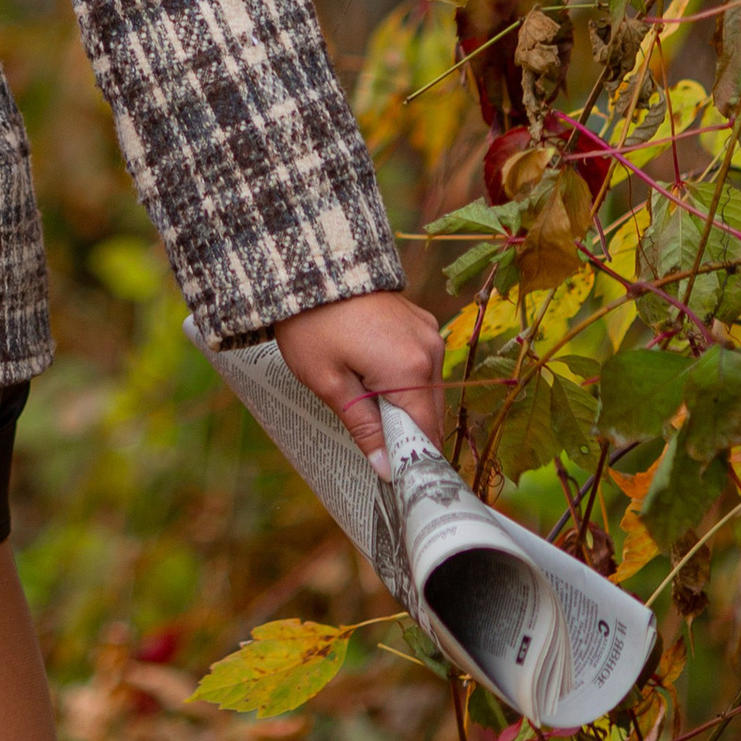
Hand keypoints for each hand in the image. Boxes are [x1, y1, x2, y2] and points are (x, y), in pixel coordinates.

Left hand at [276, 287, 445, 465]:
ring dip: (403, 403)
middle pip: (429, 412)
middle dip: (405, 431)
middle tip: (371, 441)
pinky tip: (372, 376)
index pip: (427, 434)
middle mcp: (431, 350)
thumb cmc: (312, 325)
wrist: (310, 266)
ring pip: (426, 389)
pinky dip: (403, 378)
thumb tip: (387, 470)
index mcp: (412, 370)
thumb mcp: (329, 384)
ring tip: (365, 403)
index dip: (411, 458)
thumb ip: (364, 428)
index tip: (392, 474)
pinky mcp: (420, 321)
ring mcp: (428, 332)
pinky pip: (420, 363)